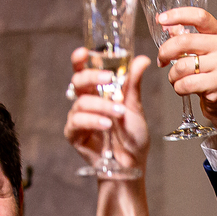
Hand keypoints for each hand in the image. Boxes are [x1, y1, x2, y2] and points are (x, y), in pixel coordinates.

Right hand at [65, 49, 151, 169]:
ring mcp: (78, 118)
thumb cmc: (132, 136)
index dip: (80, 61)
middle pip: (78, 81)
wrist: (132, 163)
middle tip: (108, 77)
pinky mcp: (74, 134)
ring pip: (81, 102)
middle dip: (92, 76)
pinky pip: (77, 122)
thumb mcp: (135, 107)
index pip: (83, 71)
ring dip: (101, 105)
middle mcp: (85, 103)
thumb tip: (142, 59)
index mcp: (97, 93)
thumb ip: (133, 84)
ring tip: (118, 114)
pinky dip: (93, 121)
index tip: (84, 52)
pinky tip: (106, 125)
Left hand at [153, 7, 216, 138]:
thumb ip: (187, 38)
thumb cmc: (214, 75)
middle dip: (165, 51)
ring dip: (172, 74)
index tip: (161, 19)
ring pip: (182, 65)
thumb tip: (167, 26)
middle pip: (185, 41)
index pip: (199, 16)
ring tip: (175, 78)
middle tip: (160, 59)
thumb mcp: (204, 52)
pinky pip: (186, 83)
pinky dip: (178, 87)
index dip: (177, 15)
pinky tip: (182, 88)